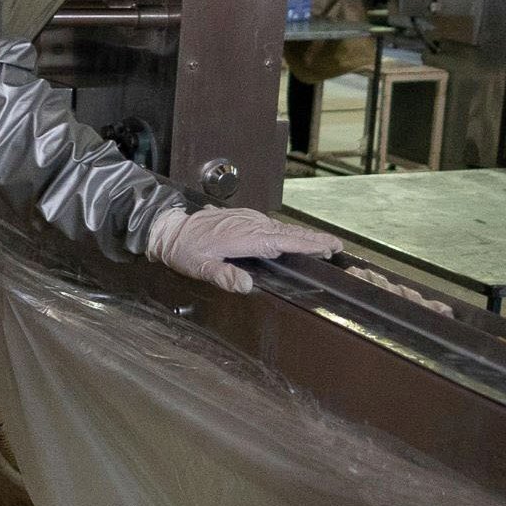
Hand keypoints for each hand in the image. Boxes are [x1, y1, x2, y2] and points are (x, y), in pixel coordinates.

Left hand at [147, 206, 341, 294]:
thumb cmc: (185, 249)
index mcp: (245, 237)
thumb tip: (247, 286)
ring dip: (302, 236)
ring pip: (282, 228)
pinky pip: (271, 225)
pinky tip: (292, 240)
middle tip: (336, 247)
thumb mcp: (201, 267)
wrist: (170, 229)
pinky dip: (287, 232)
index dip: (308, 244)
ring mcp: (248, 219)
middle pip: (289, 232)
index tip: (329, 246)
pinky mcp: (244, 218)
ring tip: (322, 245)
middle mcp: (250, 224)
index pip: (284, 241)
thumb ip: (224, 277)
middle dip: (313, 239)